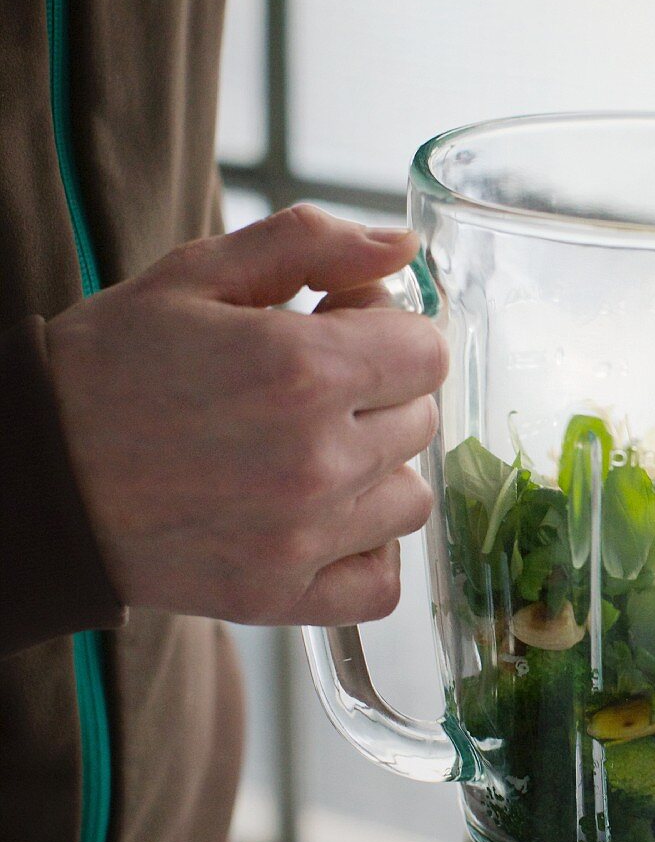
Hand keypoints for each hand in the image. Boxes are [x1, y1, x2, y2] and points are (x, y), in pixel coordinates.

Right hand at [46, 206, 447, 625]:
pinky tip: (324, 521)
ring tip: (314, 453)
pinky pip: (382, 586)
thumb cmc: (111, 366)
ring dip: (378, 471)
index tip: (345, 332)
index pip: (429, 352)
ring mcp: (301, 538)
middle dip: (382, 393)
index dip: (392, 332)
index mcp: (305, 370)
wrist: (32, 476)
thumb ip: (312, 244)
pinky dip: (366, 552)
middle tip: (314, 389)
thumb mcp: (196, 274)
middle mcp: (317, 459)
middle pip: (422, 419)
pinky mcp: (279, 597)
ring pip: (410, 498)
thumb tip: (403, 246)